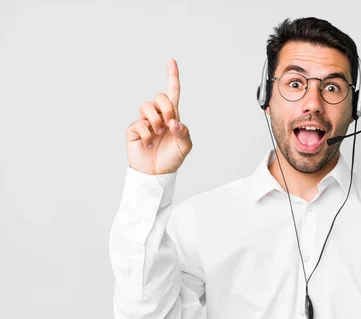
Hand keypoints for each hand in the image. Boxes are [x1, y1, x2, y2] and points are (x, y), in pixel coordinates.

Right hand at [126, 58, 191, 174]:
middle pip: (159, 96)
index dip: (172, 76)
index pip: (172, 92)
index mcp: (172, 116)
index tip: (171, 61)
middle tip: (168, 124)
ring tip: (158, 134)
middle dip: (166, 107)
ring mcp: (144, 121)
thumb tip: (174, 121)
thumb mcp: (185, 147)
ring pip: (146, 106)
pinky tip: (148, 144)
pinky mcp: (133, 129)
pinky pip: (139, 123)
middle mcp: (158, 115)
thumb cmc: (171, 159)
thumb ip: (184, 132)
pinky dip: (147, 135)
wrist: (156, 173)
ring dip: (155, 121)